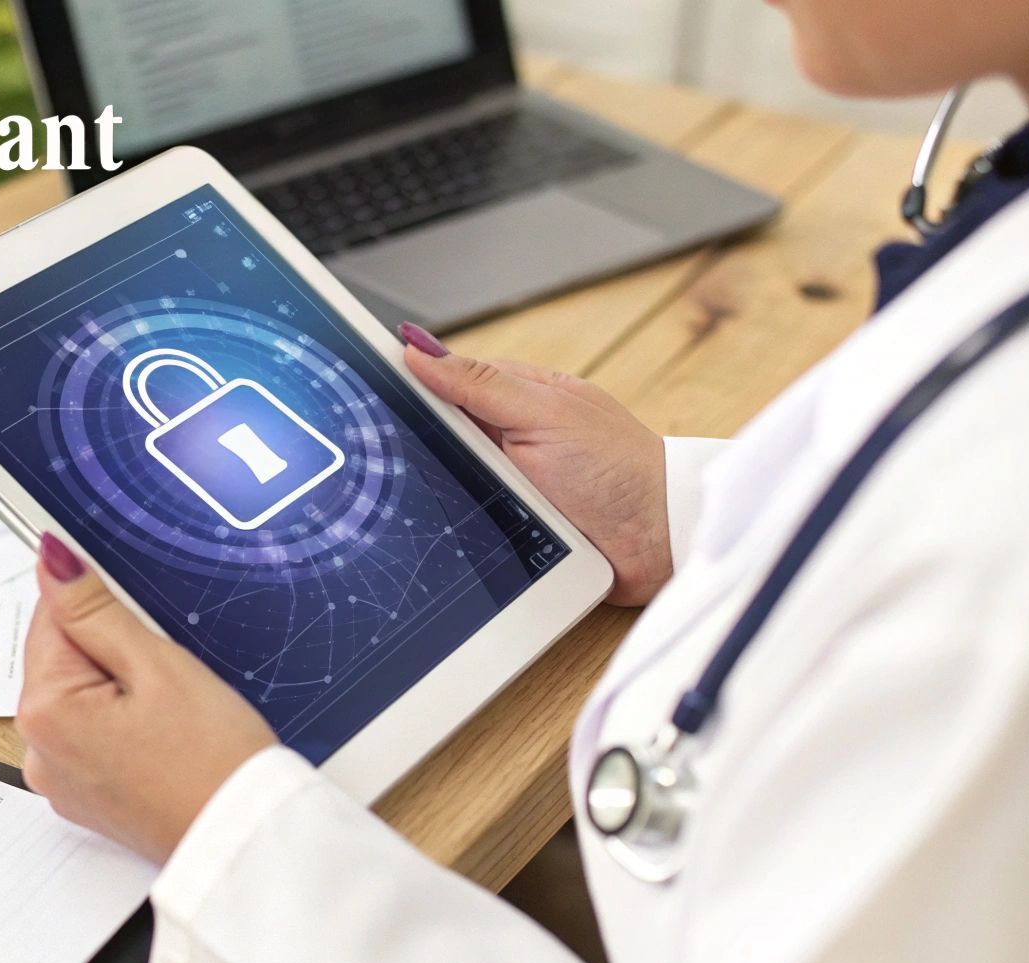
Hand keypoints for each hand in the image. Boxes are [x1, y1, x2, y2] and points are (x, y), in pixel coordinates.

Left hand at [17, 533, 278, 862]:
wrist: (241, 840)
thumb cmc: (213, 759)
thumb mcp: (157, 665)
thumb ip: (95, 610)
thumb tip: (52, 559)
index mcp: (45, 710)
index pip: (51, 617)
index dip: (105, 609)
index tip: (148, 627)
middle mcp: (37, 750)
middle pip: (62, 659)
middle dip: (113, 651)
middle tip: (170, 677)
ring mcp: (59, 779)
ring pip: (81, 696)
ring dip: (121, 687)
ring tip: (173, 713)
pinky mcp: (85, 797)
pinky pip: (92, 735)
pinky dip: (123, 724)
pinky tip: (165, 738)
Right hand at [400, 322, 670, 605]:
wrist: (658, 544)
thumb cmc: (619, 470)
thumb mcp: (545, 413)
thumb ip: (482, 384)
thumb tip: (418, 351)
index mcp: (517, 396)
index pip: (443, 380)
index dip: (409, 384)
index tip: (370, 388)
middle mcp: (507, 437)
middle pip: (438, 434)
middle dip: (421, 446)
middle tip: (400, 453)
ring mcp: (506, 483)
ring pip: (445, 481)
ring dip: (440, 490)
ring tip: (437, 496)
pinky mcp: (507, 526)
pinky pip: (464, 521)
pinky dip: (457, 525)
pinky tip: (447, 530)